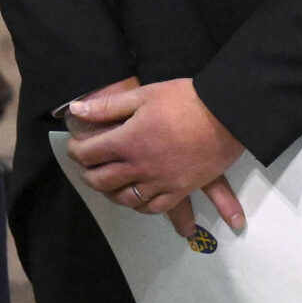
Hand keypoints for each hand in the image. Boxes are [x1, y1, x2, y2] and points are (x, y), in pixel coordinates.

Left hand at [64, 78, 248, 236]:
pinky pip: (155, 207)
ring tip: (108, 186)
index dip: (76, 150)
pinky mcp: (181, 189)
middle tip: (86, 168)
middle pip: (103, 180)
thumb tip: (76, 109)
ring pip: (126, 198)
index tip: (75, 147)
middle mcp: (140, 167)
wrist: (226, 114)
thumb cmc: (184, 99)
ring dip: (111, 193)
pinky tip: (138, 201)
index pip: (89, 153)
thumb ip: (107, 106)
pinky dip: (142, 206)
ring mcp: (161, 182)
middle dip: (89, 174)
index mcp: (128, 142)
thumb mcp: (143, 95)